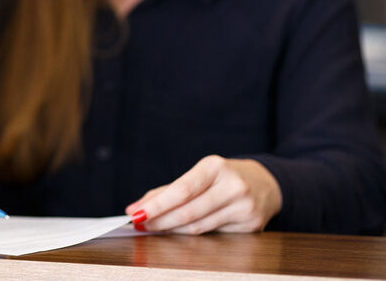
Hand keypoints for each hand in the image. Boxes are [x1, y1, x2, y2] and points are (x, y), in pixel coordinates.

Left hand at [125, 155, 282, 233]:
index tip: (135, 212)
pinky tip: (178, 231)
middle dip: (159, 220)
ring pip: (198, 226)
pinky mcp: (251, 225)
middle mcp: (233, 186)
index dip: (156, 204)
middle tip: (140, 223)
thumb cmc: (223, 177)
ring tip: (154, 227)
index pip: (181, 190)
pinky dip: (190, 234)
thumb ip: (170, 189)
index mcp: (216, 167)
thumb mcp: (199, 174)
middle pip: (188, 211)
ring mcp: (244, 207)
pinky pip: (212, 234)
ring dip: (171, 229)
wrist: (265, 184)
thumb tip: (139, 206)